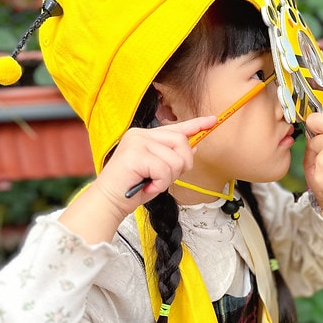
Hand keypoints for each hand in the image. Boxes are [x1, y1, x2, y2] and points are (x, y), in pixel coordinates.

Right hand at [59, 115, 216, 243]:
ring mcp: (137, 142)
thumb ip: (173, 158)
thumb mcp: (158, 172)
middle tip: (166, 177)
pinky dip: (160, 183)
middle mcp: (140, 134)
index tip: (212, 120)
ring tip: (152, 182)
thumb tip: (194, 147)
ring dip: (168, 177)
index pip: (176, 128)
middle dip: (182, 164)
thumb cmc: (132, 188)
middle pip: (181, 142)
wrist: (109, 202)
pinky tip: (147, 185)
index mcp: (145, 136)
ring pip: (175, 159)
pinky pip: (164, 170)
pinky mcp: (135, 154)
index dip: (196, 124)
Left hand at [304, 114, 322, 212]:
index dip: (315, 126)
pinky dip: (322, 177)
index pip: (314, 119)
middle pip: (313, 140)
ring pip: (313, 157)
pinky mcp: (317, 175)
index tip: (317, 131)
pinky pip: (315, 172)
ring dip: (322, 163)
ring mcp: (322, 159)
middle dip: (320, 148)